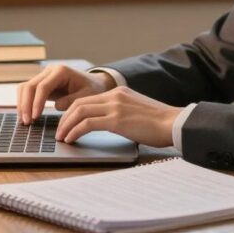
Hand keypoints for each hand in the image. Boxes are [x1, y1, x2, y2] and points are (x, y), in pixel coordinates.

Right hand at [16, 65, 114, 124]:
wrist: (94, 83)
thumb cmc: (92, 89)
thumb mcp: (87, 95)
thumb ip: (72, 100)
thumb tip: (56, 106)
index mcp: (61, 71)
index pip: (42, 86)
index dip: (36, 102)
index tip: (35, 117)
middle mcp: (50, 71)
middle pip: (29, 86)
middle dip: (25, 105)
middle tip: (26, 122)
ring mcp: (44, 76)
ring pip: (25, 88)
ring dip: (22, 104)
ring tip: (24, 121)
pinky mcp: (41, 84)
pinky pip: (28, 92)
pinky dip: (24, 103)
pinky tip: (25, 116)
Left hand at [55, 86, 181, 147]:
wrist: (174, 123)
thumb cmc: (159, 123)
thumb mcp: (136, 111)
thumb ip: (121, 112)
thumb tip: (108, 123)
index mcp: (118, 92)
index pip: (87, 99)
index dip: (72, 111)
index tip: (65, 123)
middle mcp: (114, 96)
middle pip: (79, 103)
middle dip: (65, 118)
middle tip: (59, 131)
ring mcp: (115, 106)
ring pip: (79, 112)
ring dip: (66, 126)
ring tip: (61, 137)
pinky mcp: (116, 120)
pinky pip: (87, 124)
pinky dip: (75, 131)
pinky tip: (71, 139)